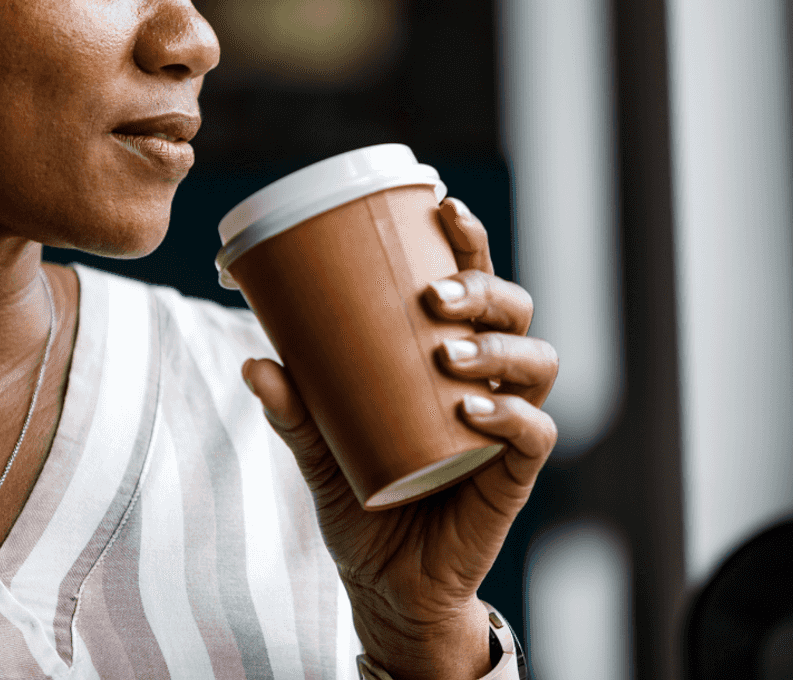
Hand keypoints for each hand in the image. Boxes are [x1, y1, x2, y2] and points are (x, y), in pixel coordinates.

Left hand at [242, 198, 558, 679]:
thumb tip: (254, 358)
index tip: (444, 208)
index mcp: (449, 359)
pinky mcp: (512, 477)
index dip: (470, 243)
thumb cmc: (362, 503)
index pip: (475, 287)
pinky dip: (511, 414)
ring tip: (447, 354)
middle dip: (485, 290)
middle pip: (515, 311)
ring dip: (497, 346)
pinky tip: (472, 409)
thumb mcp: (319, 451)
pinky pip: (536, 434)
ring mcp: (506, 427)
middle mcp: (488, 382)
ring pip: (538, 362)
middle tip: (432, 297)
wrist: (386, 586)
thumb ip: (294, 410)